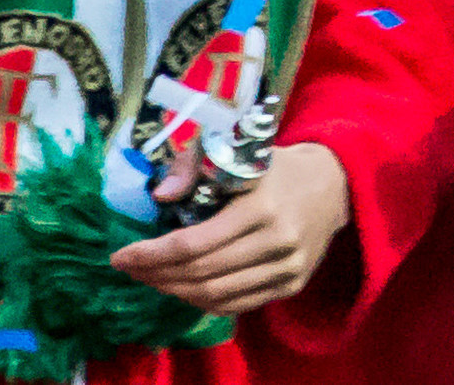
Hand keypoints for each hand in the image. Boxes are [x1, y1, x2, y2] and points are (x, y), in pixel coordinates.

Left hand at [107, 141, 351, 314]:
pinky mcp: (291, 284)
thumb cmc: (274, 164)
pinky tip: (183, 288)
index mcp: (261, 205)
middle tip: (130, 268)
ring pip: (216, 295)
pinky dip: (204, 301)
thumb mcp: (234, 148)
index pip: (194, 243)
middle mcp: (277, 242)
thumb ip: (192, 165)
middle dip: (157, 274)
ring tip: (151, 278)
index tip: (121, 255)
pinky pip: (238, 304)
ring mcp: (287, 268)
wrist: (333, 184)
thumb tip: (160, 197)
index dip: (152, 254)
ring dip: (175, 290)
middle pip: (201, 273)